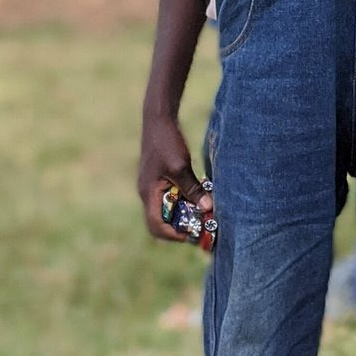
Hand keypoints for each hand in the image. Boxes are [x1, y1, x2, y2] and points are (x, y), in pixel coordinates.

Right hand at [137, 112, 214, 242]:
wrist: (158, 120)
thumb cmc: (166, 142)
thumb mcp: (181, 167)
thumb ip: (193, 189)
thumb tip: (208, 209)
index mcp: (148, 193)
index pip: (156, 226)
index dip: (174, 235)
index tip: (193, 234)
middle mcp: (147, 194)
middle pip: (160, 222)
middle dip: (180, 228)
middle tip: (201, 227)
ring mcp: (152, 187)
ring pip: (167, 210)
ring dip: (184, 214)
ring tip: (203, 213)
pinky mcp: (159, 180)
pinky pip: (170, 198)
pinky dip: (183, 201)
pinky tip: (199, 196)